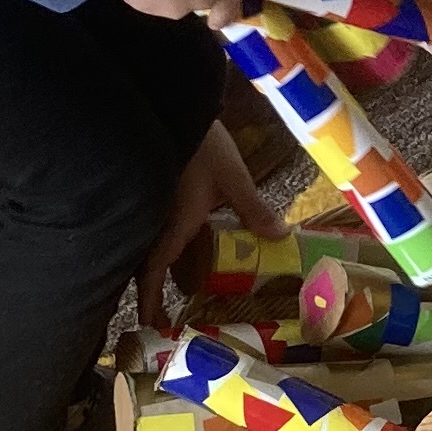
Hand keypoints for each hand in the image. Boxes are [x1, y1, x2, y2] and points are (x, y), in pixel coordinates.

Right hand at [138, 116, 273, 321]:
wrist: (171, 104)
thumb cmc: (200, 144)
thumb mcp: (233, 177)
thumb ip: (253, 209)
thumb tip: (281, 236)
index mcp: (174, 225)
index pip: (153, 274)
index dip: (150, 302)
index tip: (150, 326)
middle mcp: (157, 222)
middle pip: (152, 264)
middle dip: (161, 286)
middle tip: (177, 304)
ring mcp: (153, 208)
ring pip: (153, 246)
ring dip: (168, 262)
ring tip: (190, 274)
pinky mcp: (156, 194)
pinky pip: (158, 228)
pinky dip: (171, 240)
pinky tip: (191, 236)